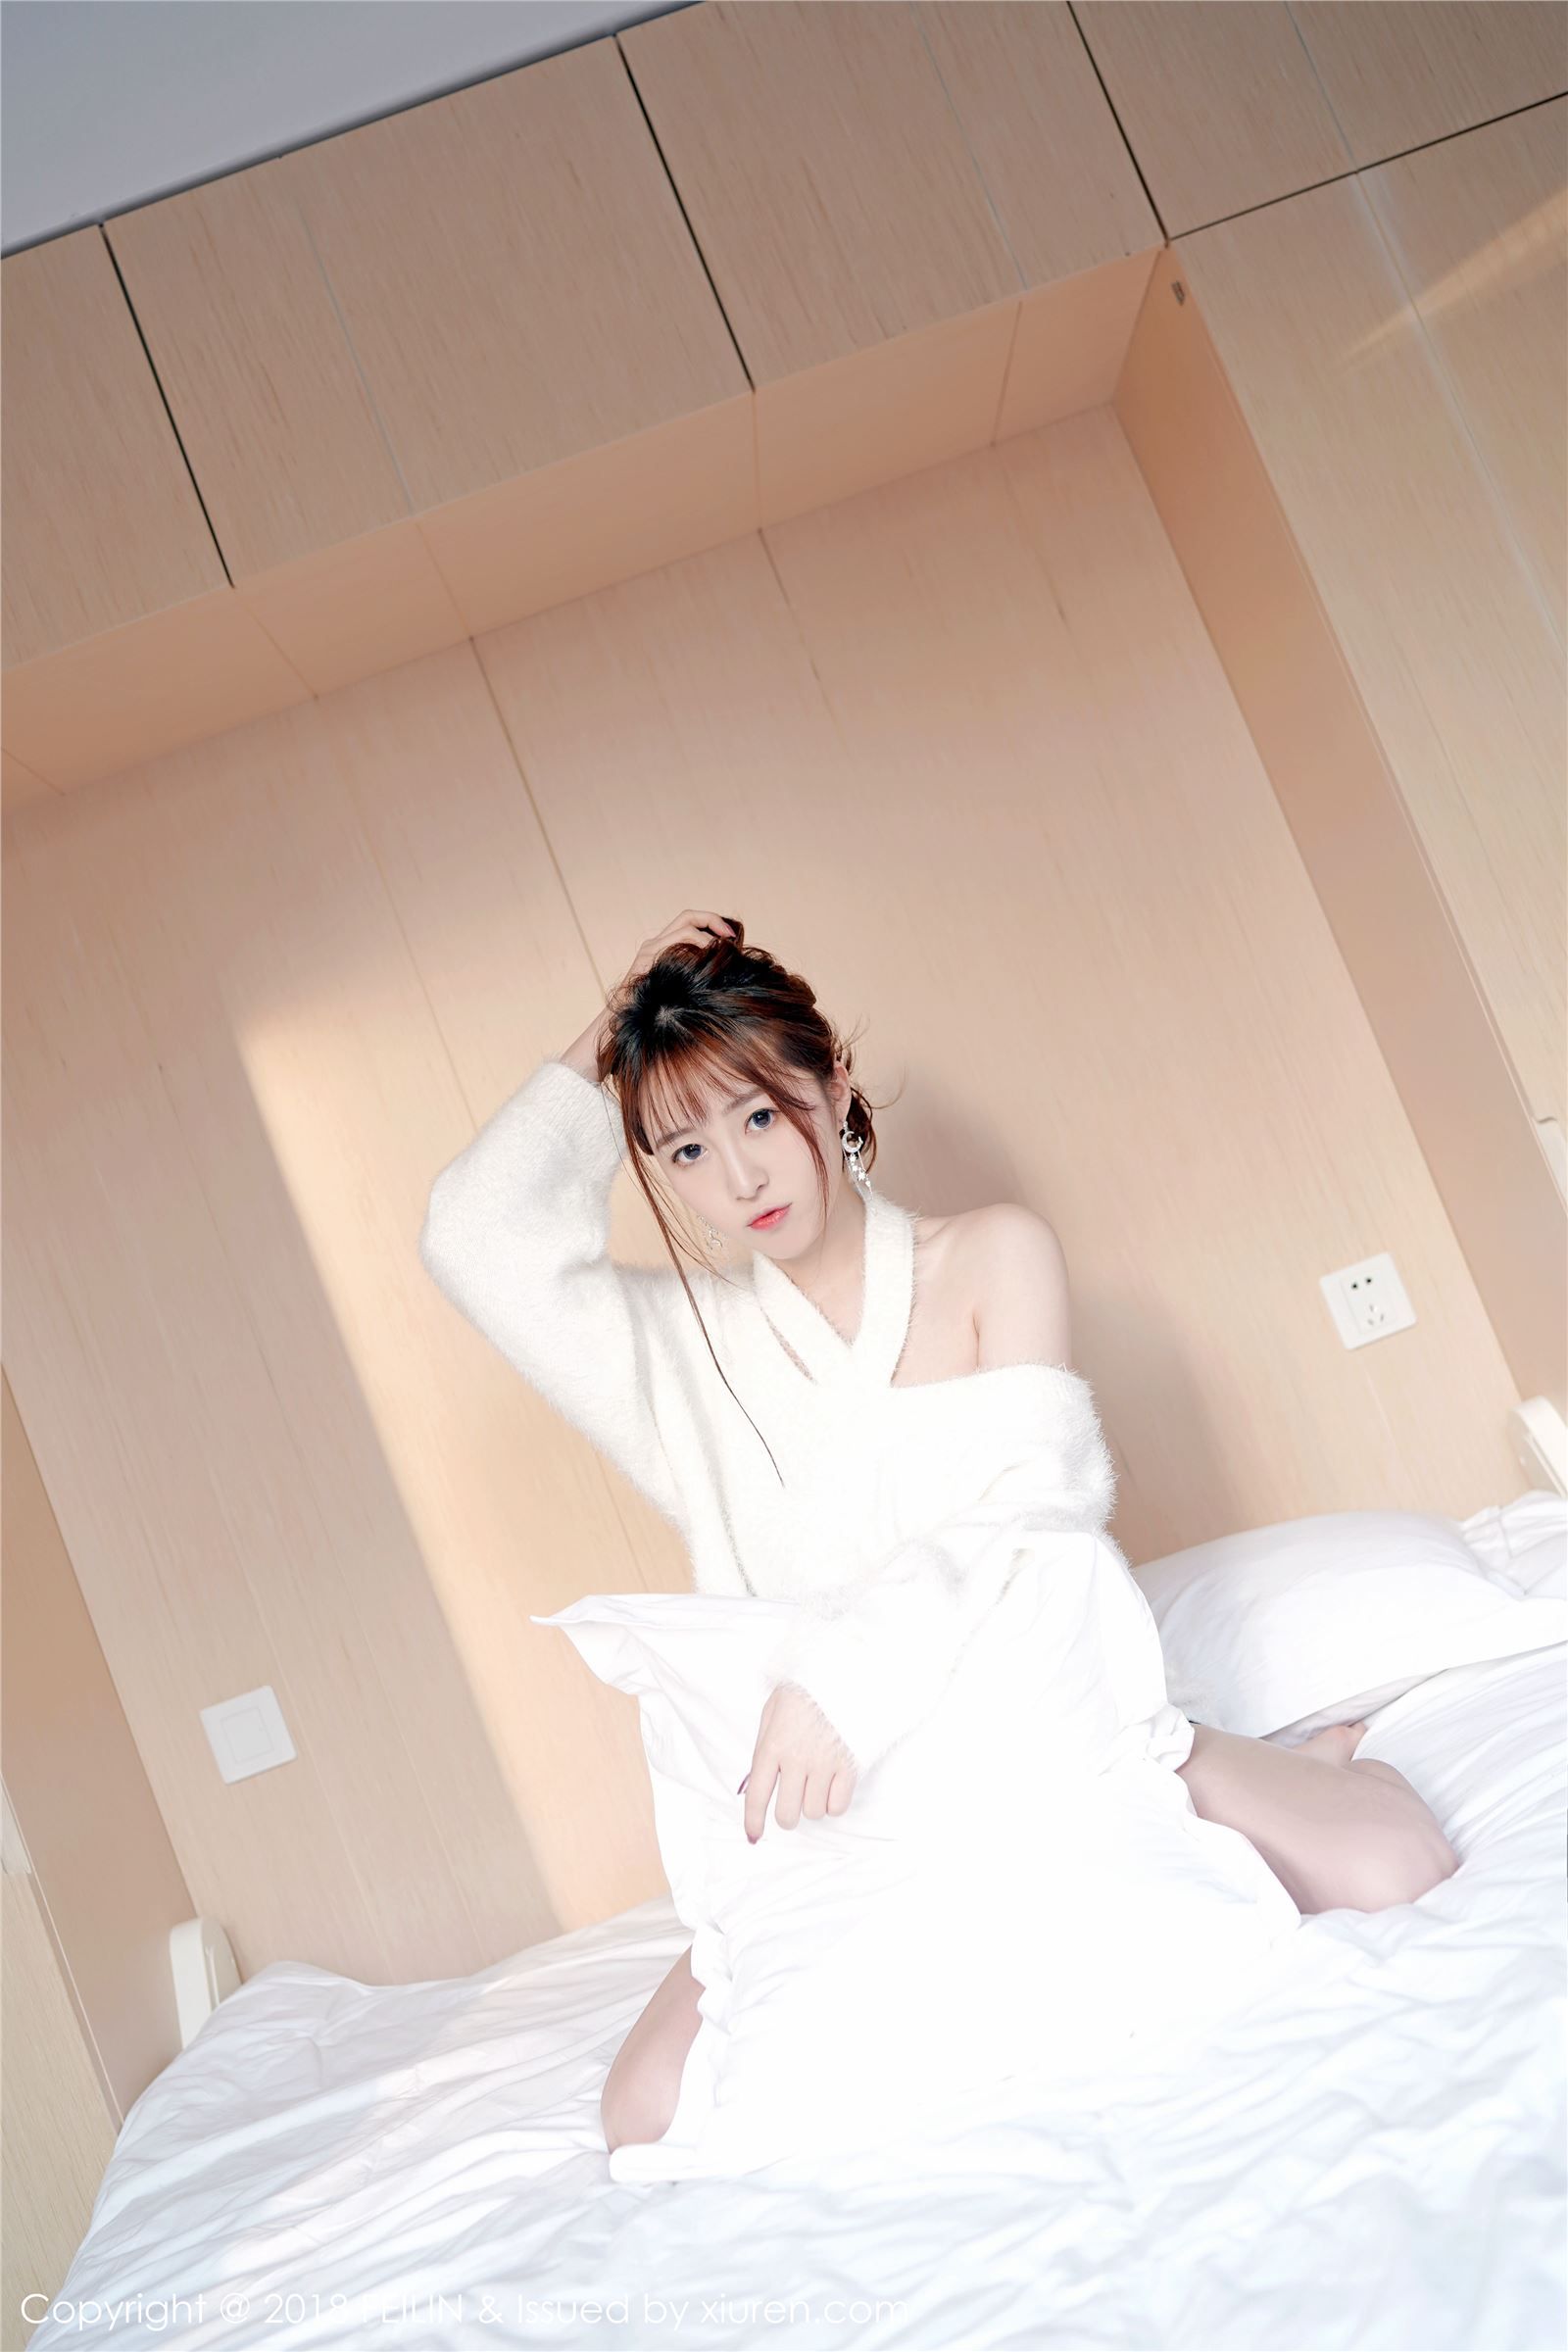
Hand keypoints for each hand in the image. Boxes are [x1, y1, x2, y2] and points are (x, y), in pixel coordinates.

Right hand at [560, 911, 741, 1081]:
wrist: (621, 1024)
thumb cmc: (652, 1011)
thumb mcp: (677, 987)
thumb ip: (693, 973)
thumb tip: (727, 969)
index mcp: (662, 946)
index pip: (690, 922)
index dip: (712, 923)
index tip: (733, 937)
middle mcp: (654, 944)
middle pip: (687, 917)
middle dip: (713, 920)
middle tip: (732, 936)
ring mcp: (648, 952)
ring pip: (684, 929)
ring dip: (708, 938)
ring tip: (722, 952)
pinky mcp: (645, 962)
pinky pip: (674, 947)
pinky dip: (695, 949)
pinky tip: (707, 964)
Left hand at [741, 1683, 858, 1841]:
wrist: (847, 1671)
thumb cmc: (807, 1689)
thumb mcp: (774, 1709)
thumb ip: (765, 1744)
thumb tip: (757, 1781)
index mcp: (773, 1745)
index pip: (758, 1796)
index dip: (753, 1821)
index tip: (754, 1834)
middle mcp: (797, 1760)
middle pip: (788, 1814)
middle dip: (788, 1816)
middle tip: (792, 1804)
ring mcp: (825, 1764)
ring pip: (814, 1812)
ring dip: (813, 1804)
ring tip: (816, 1784)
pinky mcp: (850, 1765)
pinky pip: (839, 1805)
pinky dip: (834, 1803)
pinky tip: (833, 1787)